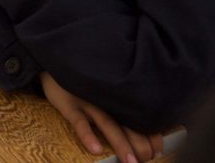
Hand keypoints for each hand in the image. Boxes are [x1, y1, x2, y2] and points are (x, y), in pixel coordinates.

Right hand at [41, 73, 164, 162]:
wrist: (55, 60)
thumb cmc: (82, 81)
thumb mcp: (101, 88)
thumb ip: (118, 103)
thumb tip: (142, 128)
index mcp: (116, 97)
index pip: (139, 118)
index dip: (151, 135)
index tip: (159, 149)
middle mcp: (106, 99)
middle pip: (127, 124)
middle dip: (140, 144)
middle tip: (147, 159)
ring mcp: (88, 102)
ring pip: (108, 124)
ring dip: (121, 144)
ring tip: (131, 161)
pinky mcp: (69, 104)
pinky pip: (79, 122)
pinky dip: (87, 135)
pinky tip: (95, 149)